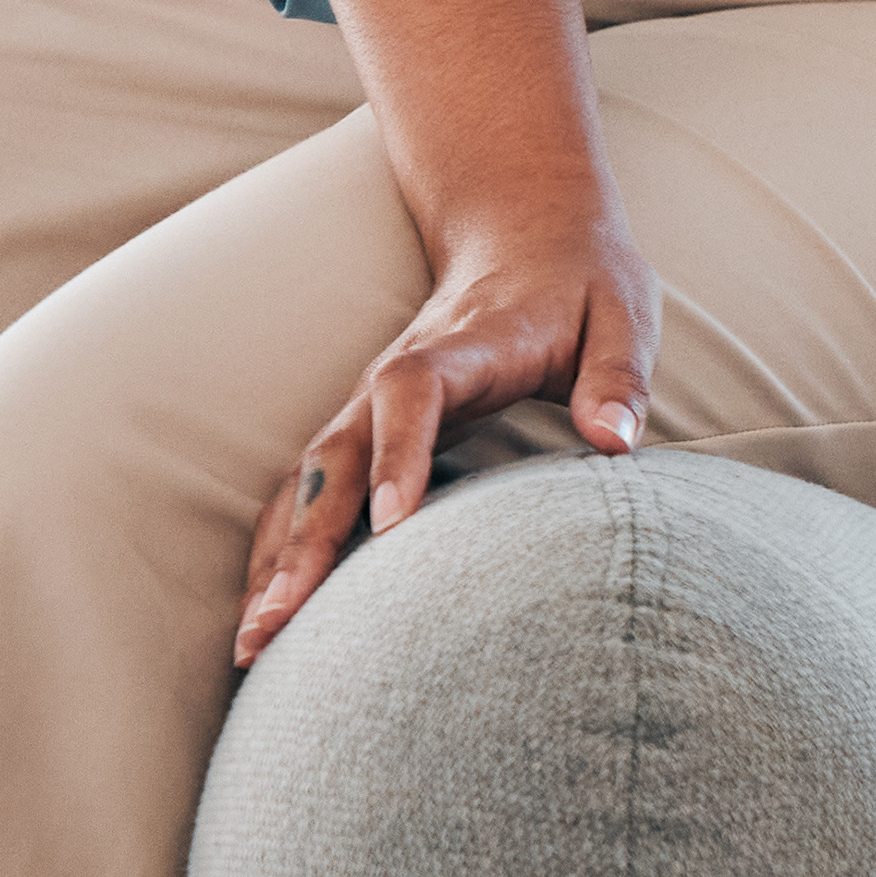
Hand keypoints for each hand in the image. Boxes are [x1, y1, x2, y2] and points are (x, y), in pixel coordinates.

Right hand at [236, 176, 660, 666]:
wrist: (526, 230)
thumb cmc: (583, 284)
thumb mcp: (623, 316)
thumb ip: (618, 379)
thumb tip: (616, 443)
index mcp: (464, 347)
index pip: (413, 392)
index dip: (398, 453)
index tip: (392, 524)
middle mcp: (395, 378)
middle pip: (335, 454)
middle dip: (305, 541)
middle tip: (280, 622)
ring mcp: (368, 405)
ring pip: (305, 483)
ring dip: (275, 560)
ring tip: (252, 646)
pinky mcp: (363, 430)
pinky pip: (307, 492)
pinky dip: (280, 549)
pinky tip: (265, 613)